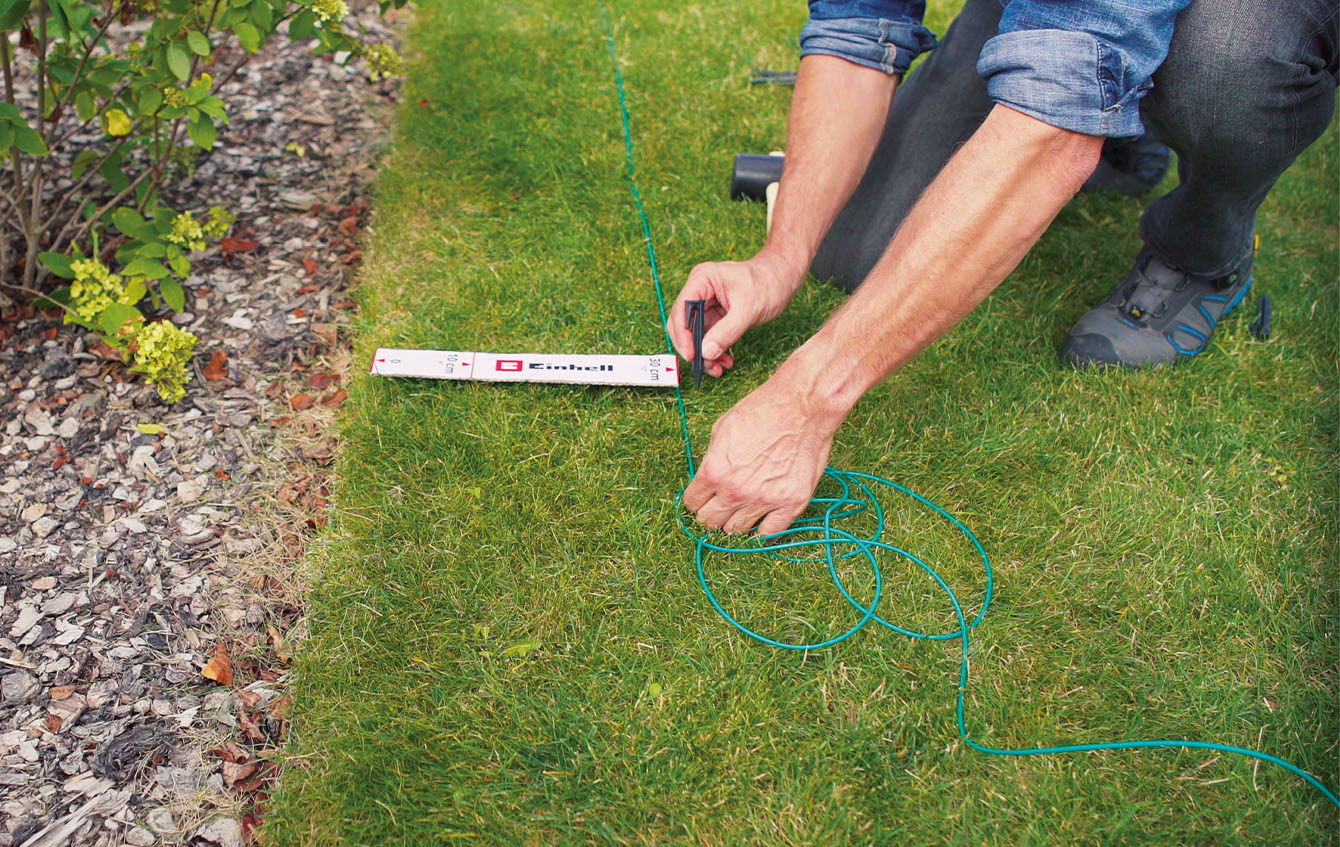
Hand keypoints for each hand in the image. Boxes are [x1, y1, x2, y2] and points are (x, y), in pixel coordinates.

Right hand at [666, 250, 803, 377]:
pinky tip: (725, 361)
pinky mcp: (716, 315)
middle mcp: (700, 291)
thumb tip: (706, 353)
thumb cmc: (768, 283)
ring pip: (695, 334)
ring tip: (718, 368)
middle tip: (705, 366)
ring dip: (704, 353)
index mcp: (702, 280)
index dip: (682, 335)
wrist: (783, 278)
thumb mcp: (748, 309)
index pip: (681, 310)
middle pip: (683, 324)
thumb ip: (727, 331)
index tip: (691, 356)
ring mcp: (707, 304)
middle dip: (693, 347)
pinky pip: (707, 337)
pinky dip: (714, 350)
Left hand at [683, 372, 843, 535]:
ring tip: (741, 512)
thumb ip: (712, 459)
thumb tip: (708, 478)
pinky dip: (763, 531)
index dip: (696, 501)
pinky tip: (762, 521)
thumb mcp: (722, 429)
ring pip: (737, 532)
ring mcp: (764, 500)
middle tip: (720, 508)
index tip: (702, 499)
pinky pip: (771, 533)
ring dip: (735, 523)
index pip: (692, 503)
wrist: (803, 406)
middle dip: (711, 515)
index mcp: (714, 471)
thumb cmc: (763, 410)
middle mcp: (736, 491)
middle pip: (710, 523)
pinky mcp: (791, 504)